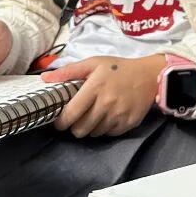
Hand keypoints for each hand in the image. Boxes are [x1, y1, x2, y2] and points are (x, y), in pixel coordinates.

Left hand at [40, 54, 161, 137]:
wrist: (151, 75)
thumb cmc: (119, 68)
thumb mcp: (94, 63)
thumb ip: (69, 71)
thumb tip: (45, 79)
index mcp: (95, 87)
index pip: (71, 114)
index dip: (61, 122)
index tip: (60, 121)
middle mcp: (106, 103)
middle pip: (80, 129)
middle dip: (75, 127)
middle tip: (77, 119)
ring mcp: (119, 115)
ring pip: (94, 133)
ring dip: (90, 128)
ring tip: (94, 116)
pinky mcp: (129, 123)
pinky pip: (109, 134)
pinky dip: (105, 129)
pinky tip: (107, 117)